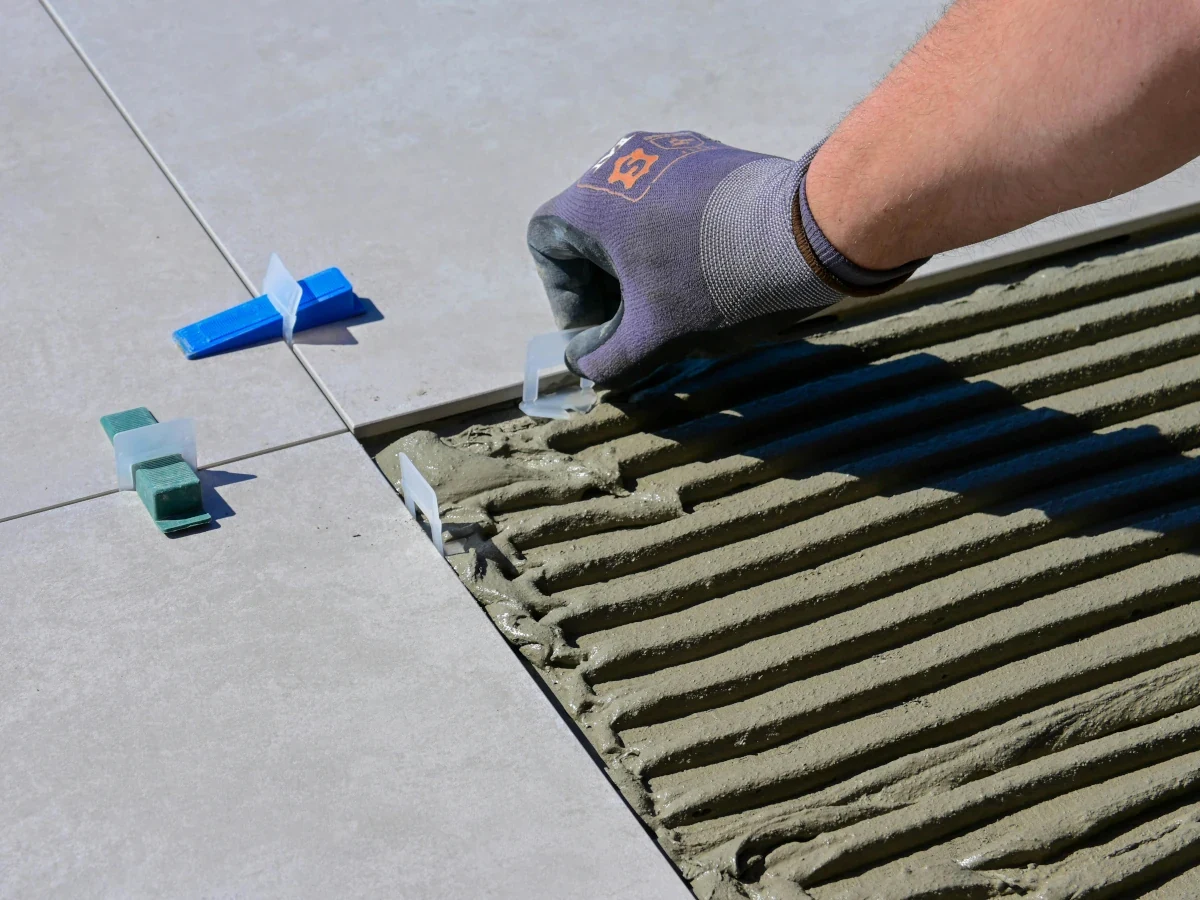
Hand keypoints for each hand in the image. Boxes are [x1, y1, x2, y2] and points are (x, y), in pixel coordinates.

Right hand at [527, 131, 841, 386]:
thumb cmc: (716, 284)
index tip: (602, 329)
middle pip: (590, 229)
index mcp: (591, 200)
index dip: (566, 296)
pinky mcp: (709, 152)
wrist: (804, 233)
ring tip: (677, 300)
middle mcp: (619, 161)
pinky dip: (675, 236)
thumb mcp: (653, 338)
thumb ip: (606, 360)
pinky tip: (710, 270)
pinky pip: (671, 198)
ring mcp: (667, 151)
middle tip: (637, 324)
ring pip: (633, 214)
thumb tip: (586, 368)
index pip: (547, 246)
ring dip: (642, 260)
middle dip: (606, 282)